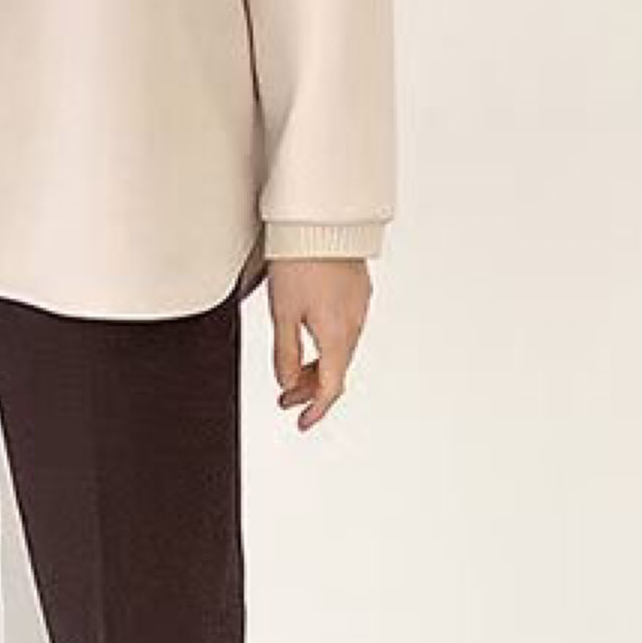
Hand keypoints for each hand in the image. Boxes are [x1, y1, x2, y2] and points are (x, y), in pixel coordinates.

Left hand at [267, 259, 372, 431]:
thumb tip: (287, 383)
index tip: (302, 422)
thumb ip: (285, 354)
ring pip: (341, 350)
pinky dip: (328, 343)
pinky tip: (311, 337)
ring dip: (319, 366)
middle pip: (336, 371)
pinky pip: (345, 329)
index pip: (330, 388)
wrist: (320, 220)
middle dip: (311, 389)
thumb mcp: (282, 313)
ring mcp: (358, 307)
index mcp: (337, 335)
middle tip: (287, 398)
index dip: (315, 410)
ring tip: (294, 369)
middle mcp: (354, 324)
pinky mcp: (357, 291)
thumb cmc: (300, 261)